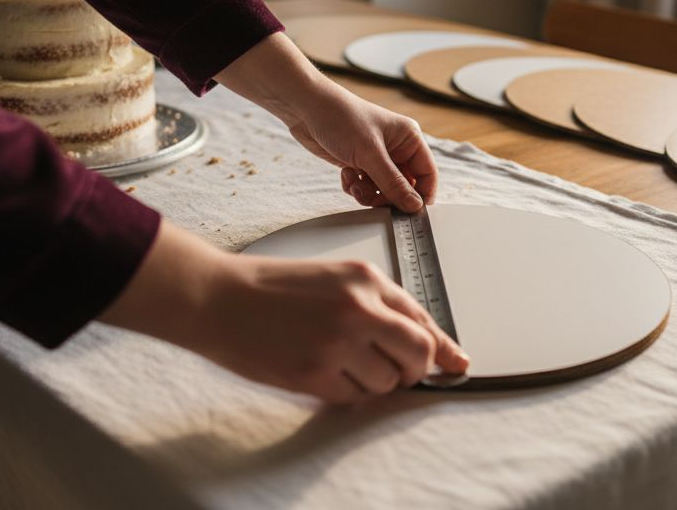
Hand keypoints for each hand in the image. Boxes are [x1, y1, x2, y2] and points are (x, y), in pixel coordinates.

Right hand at [101, 221, 469, 402]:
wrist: (218, 297)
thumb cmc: (271, 288)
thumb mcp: (332, 279)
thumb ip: (378, 306)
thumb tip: (424, 342)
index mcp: (366, 279)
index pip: (423, 319)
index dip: (442, 348)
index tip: (458, 364)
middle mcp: (359, 308)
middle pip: (418, 355)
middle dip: (413, 370)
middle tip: (392, 370)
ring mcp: (338, 342)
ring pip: (387, 382)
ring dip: (373, 382)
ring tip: (339, 363)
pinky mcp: (315, 373)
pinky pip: (353, 397)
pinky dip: (345, 392)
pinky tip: (320, 371)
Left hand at [216, 32, 436, 211]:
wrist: (305, 108)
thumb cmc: (341, 118)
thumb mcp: (370, 154)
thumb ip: (393, 183)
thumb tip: (415, 206)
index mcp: (408, 138)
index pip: (427, 174)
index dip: (421, 195)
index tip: (410, 213)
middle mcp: (396, 148)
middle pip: (405, 187)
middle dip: (388, 196)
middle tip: (374, 200)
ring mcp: (376, 157)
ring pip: (383, 190)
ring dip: (368, 194)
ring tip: (355, 184)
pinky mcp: (358, 163)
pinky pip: (365, 188)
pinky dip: (355, 187)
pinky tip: (346, 174)